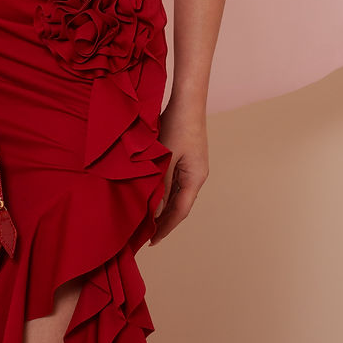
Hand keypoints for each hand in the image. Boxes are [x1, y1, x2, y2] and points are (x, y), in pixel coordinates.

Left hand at [148, 101, 208, 244]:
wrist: (187, 101)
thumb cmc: (178, 126)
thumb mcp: (166, 158)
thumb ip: (162, 185)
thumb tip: (155, 212)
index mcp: (195, 178)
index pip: (180, 212)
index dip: (165, 228)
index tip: (152, 241)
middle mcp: (197, 175)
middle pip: (180, 205)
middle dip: (163, 221)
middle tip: (146, 235)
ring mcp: (192, 166)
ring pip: (177, 194)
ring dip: (163, 207)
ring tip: (146, 219)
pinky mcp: (186, 158)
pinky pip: (175, 182)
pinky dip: (164, 192)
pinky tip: (152, 195)